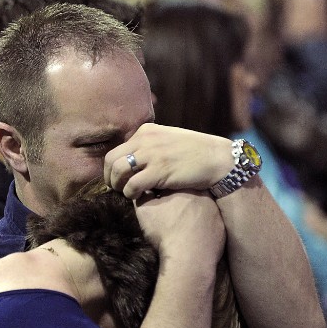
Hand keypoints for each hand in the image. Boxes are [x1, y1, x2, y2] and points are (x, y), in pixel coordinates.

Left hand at [104, 123, 234, 199]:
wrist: (217, 158)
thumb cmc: (195, 152)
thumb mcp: (168, 139)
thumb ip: (150, 144)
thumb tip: (133, 158)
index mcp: (146, 131)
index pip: (116, 149)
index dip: (111, 167)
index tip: (117, 179)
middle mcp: (145, 140)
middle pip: (111, 160)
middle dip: (109, 177)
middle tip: (115, 188)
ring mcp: (152, 155)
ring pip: (118, 171)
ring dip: (118, 186)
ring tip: (125, 193)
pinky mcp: (159, 171)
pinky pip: (133, 185)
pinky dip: (130, 193)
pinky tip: (137, 196)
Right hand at [133, 189, 223, 263]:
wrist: (188, 258)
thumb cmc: (165, 232)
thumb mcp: (145, 211)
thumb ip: (141, 197)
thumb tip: (140, 191)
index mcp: (185, 187)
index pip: (172, 184)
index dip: (164, 192)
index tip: (159, 202)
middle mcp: (204, 196)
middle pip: (189, 194)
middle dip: (180, 201)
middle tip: (170, 214)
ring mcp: (215, 212)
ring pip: (201, 208)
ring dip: (192, 214)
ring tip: (182, 226)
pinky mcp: (221, 227)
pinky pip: (210, 223)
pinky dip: (202, 227)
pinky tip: (193, 236)